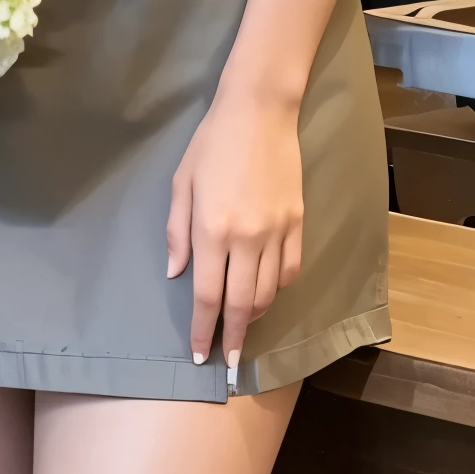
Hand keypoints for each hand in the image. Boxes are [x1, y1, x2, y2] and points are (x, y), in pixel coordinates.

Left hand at [165, 89, 303, 378]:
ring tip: (244, 326)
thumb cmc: (211, 143)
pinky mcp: (297, 222)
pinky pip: (289, 270)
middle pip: (241, 304)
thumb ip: (177, 232)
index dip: (203, 330)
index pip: (207, 296)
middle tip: (229, 362)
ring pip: (268, 292)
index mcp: (211, 230)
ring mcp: (275, 232)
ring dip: (255, 316)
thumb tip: (177, 275)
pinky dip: (278, 289)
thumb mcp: (182, 183)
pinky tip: (267, 292)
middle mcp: (245, 238)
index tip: (200, 354)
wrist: (259, 112)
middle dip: (233, 337)